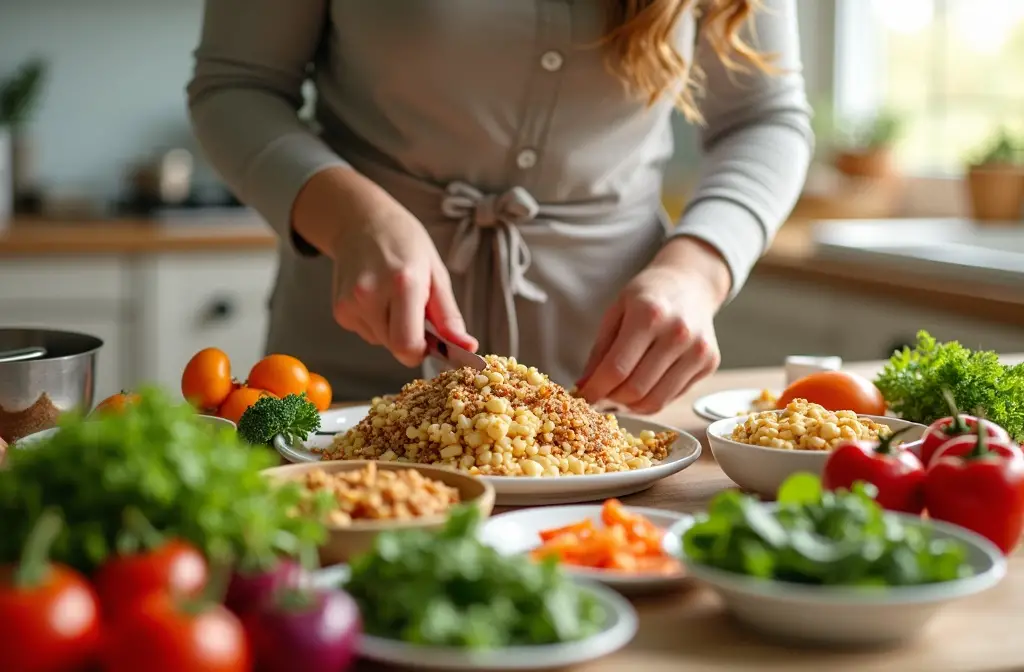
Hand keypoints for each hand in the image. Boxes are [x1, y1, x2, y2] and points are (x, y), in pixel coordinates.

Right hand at [293, 167, 477, 366]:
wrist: (362, 222)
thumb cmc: (406, 244)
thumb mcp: (436, 274)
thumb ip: (449, 316)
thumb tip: (468, 348)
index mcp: (402, 284)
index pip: (407, 346)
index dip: (422, 351)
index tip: (431, 341)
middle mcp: (370, 295)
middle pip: (395, 347)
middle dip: (411, 339)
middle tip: (415, 311)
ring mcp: (350, 304)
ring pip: (381, 342)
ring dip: (393, 330)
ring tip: (393, 298)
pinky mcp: (339, 311)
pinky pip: (367, 333)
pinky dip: (378, 324)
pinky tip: (377, 298)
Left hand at [576, 238, 729, 414]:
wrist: (691, 283)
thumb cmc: (648, 296)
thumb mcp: (616, 311)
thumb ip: (600, 351)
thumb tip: (586, 388)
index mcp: (649, 314)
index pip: (616, 368)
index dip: (595, 390)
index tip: (583, 397)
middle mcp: (678, 333)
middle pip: (635, 389)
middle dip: (610, 400)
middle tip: (599, 398)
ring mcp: (698, 350)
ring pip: (655, 402)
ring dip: (630, 407)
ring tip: (617, 397)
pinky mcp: (709, 363)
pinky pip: (672, 397)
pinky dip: (651, 401)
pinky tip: (641, 388)